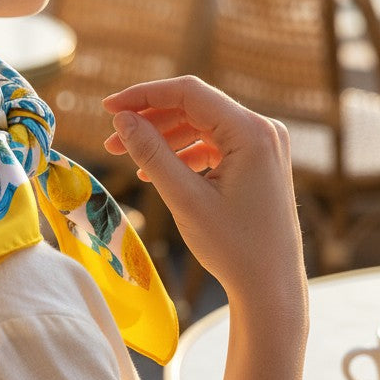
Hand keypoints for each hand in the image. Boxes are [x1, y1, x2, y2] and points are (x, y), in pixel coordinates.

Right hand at [102, 75, 305, 311]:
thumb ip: (152, 154)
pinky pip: (214, 145)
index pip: (189, 92)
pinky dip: (184, 154)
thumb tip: (122, 120)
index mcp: (252, 132)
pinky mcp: (259, 162)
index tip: (109, 108)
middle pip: (194, 107)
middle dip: (150, 120)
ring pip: (202, 126)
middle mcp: (263, 130)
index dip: (144, 95)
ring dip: (163, 138)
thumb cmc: (234, 247)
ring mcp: (263, 146)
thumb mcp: (185, 199)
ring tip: (127, 157)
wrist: (271, 286)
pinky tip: (156, 173)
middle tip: (111, 141)